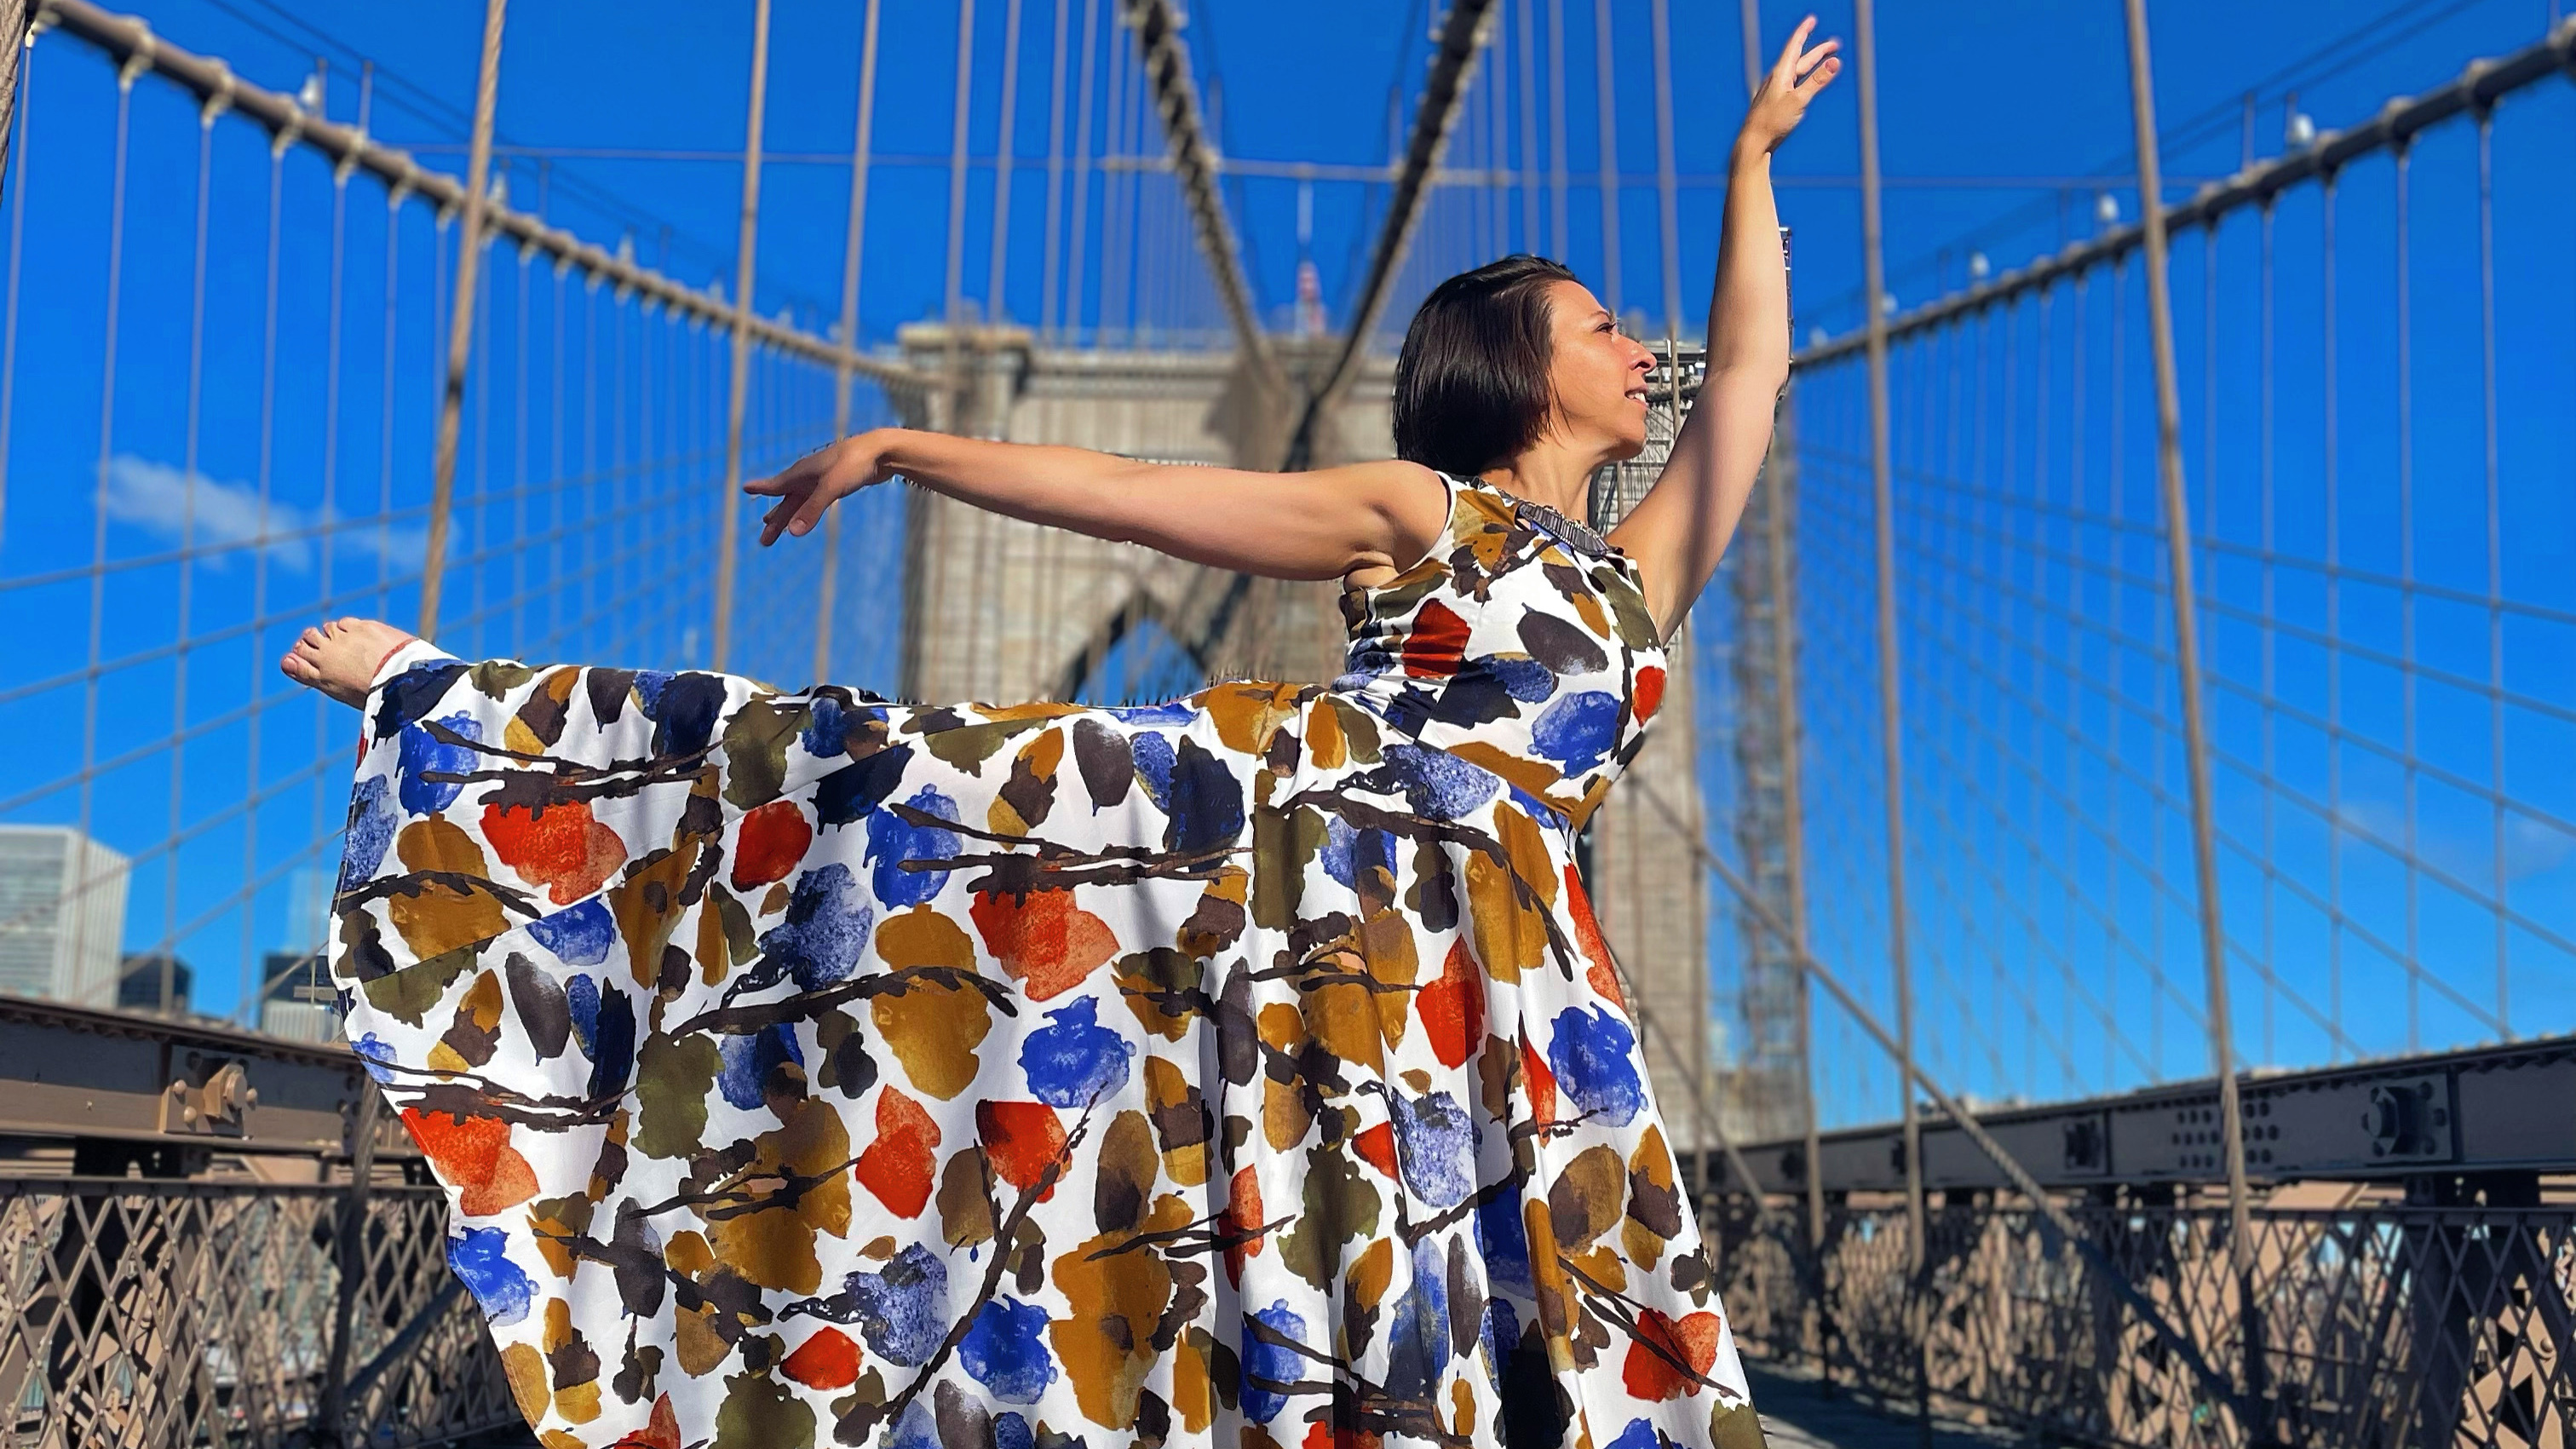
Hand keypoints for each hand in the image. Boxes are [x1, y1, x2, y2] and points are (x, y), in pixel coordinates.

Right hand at [746, 429, 896, 544]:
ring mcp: (821, 480)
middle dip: (775, 521)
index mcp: (801, 473)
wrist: (882, 451)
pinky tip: (806, 513)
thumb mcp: (831, 488)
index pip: (775, 485)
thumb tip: (792, 533)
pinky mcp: (837, 483)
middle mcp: (807, 476)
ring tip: (777, 528)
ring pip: (800, 502)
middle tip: (764, 541)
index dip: (761, 488)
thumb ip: (811, 511)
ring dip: (789, 517)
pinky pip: (814, 500)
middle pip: (786, 502)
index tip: (745, 488)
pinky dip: (806, 510)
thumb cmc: (854, 464)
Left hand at [1740, 16, 1839, 156]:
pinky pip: (1795, 85)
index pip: (1794, 46)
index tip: (1811, 19)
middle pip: (1801, 60)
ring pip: (1798, 73)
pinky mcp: (1777, 103)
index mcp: (1780, 74)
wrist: (1753, 143)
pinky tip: (1806, 83)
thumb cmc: (1773, 122)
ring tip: (1826, 60)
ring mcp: (1776, 91)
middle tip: (1835, 44)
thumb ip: (1818, 81)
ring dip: (1813, 65)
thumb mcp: (1799, 100)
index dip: (1803, 32)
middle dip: (1818, 51)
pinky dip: (1805, 78)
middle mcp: (1777, 79)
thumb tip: (1835, 61)